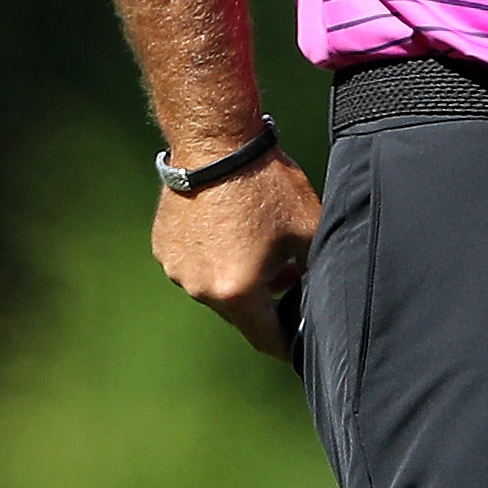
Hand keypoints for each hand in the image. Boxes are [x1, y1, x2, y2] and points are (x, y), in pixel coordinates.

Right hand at [154, 153, 321, 361]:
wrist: (215, 143)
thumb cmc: (265, 184)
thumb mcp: (308, 228)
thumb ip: (317, 270)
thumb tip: (324, 295)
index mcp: (237, 291)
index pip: (265, 340)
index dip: (285, 344)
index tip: (298, 342)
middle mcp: (201, 288)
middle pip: (240, 315)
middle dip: (265, 303)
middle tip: (287, 274)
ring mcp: (178, 269)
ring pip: (215, 290)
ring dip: (236, 279)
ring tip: (257, 245)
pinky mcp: (164, 249)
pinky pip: (194, 267)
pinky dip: (213, 259)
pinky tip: (230, 230)